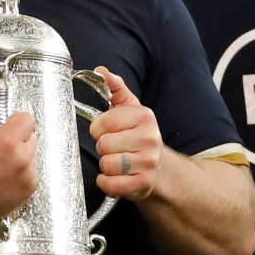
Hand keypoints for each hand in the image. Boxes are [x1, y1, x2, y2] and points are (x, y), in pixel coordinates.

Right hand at [0, 76, 36, 224]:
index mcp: (10, 139)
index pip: (27, 117)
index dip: (13, 121)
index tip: (1, 129)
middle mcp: (23, 157)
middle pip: (30, 135)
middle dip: (16, 138)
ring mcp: (28, 175)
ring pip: (32, 154)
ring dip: (19, 155)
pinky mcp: (29, 189)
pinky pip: (31, 172)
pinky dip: (21, 173)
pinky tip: (2, 176)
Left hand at [90, 67, 162, 199]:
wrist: (157, 166)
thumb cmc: (136, 134)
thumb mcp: (128, 108)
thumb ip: (115, 87)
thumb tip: (101, 70)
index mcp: (144, 117)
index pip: (103, 122)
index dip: (97, 129)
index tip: (105, 131)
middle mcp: (151, 139)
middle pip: (104, 144)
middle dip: (103, 147)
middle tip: (113, 148)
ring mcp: (149, 163)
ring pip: (107, 164)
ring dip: (105, 165)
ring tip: (116, 161)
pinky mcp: (144, 184)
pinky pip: (112, 184)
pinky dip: (106, 183)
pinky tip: (112, 177)